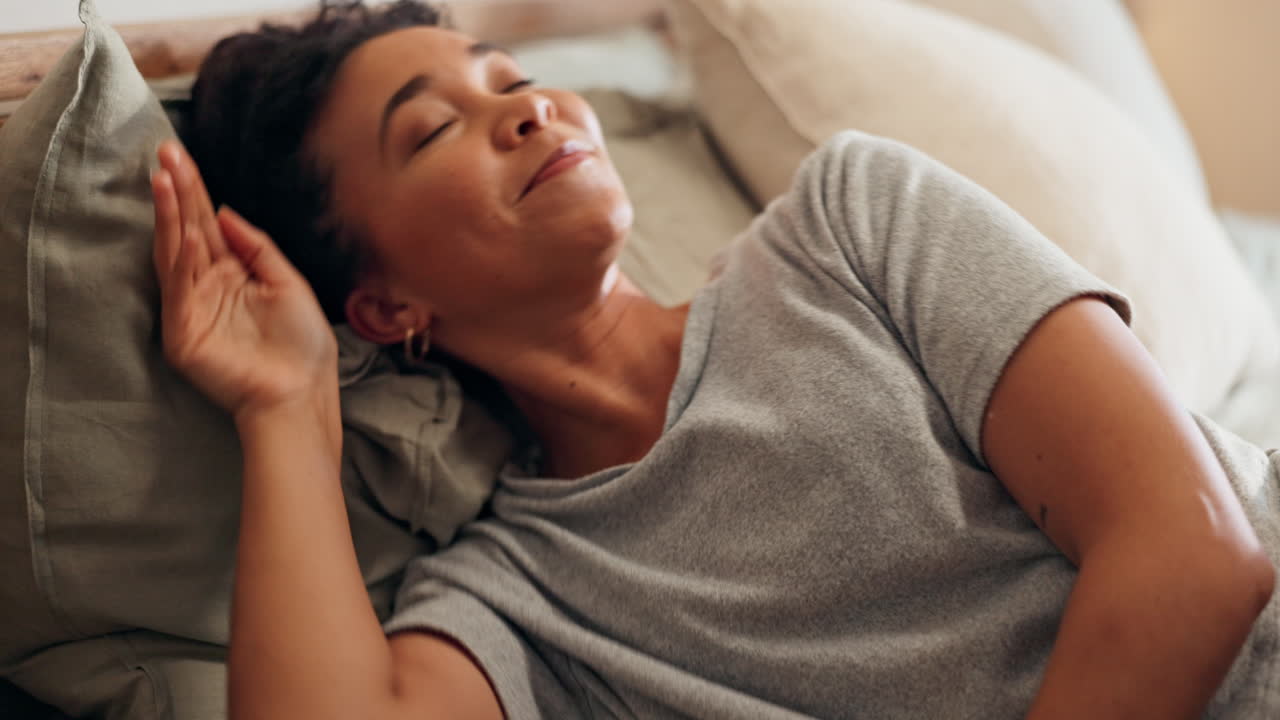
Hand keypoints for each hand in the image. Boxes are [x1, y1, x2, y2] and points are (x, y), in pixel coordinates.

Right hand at [152, 141, 336, 421]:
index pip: (206, 224)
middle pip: (186, 230)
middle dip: (176, 192)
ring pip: (175, 253)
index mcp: (232, 273)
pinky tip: (185, 231)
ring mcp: (191, 308)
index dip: (195, 191)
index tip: (180, 155)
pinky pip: (180, 288)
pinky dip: (182, 259)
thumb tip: (222, 211)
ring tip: (164, 179)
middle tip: (164, 152)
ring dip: (169, 216)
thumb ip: (256, 247)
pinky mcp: (183, 332)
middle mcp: (206, 286)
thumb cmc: (301, 344)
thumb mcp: (287, 281)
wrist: (302, 392)